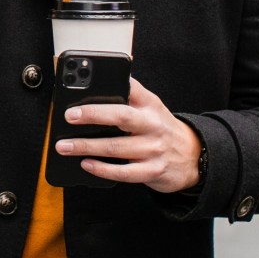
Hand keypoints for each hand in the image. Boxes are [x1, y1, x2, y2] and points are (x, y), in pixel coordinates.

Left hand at [53, 77, 201, 193]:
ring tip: (64, 146)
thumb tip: (97, 87)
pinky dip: (102, 169)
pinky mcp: (152, 171)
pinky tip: (86, 164)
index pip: (131, 89)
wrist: (194, 156)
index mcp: (150, 105)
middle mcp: (153, 125)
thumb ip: (130, 97)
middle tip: (69, 116)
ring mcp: (153, 149)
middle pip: (121, 117)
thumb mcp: (152, 107)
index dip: (110, 85)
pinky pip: (123, 172)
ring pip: (115, 147)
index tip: (85, 85)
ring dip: (86, 147)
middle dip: (92, 115)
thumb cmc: (162, 129)